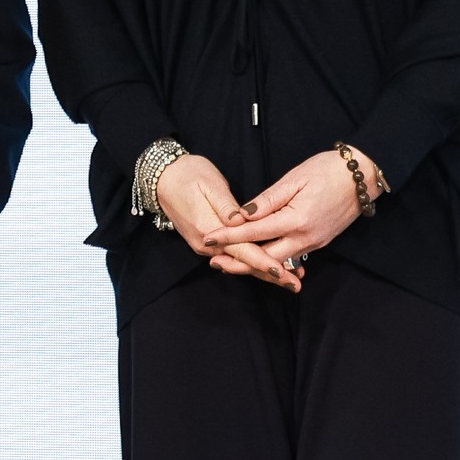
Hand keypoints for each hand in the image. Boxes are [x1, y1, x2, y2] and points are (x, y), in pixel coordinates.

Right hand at [156, 152, 303, 293]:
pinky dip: (252, 261)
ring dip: (264, 270)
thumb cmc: (188, 175)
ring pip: (240, 261)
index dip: (265, 262)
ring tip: (290, 277)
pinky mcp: (208, 242)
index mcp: (209, 229)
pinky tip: (270, 264)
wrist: (163, 178)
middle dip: (271, 275)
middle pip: (244, 263)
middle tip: (297, 284)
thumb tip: (243, 222)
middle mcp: (207, 244)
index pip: (243, 251)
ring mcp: (206, 245)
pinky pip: (234, 255)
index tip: (285, 272)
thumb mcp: (210, 185)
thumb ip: (227, 207)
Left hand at [211, 145, 387, 289]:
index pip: (255, 232)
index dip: (229, 237)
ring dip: (255, 264)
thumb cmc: (329, 170)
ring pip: (278, 260)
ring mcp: (314, 242)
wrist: (363, 177)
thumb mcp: (294, 178)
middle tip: (214, 261)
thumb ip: (267, 200)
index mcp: (296, 219)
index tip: (209, 238)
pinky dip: (272, 259)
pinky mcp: (319, 242)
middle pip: (265, 258)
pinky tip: (258, 257)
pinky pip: (291, 256)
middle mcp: (305, 237)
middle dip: (239, 262)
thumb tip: (242, 214)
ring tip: (230, 262)